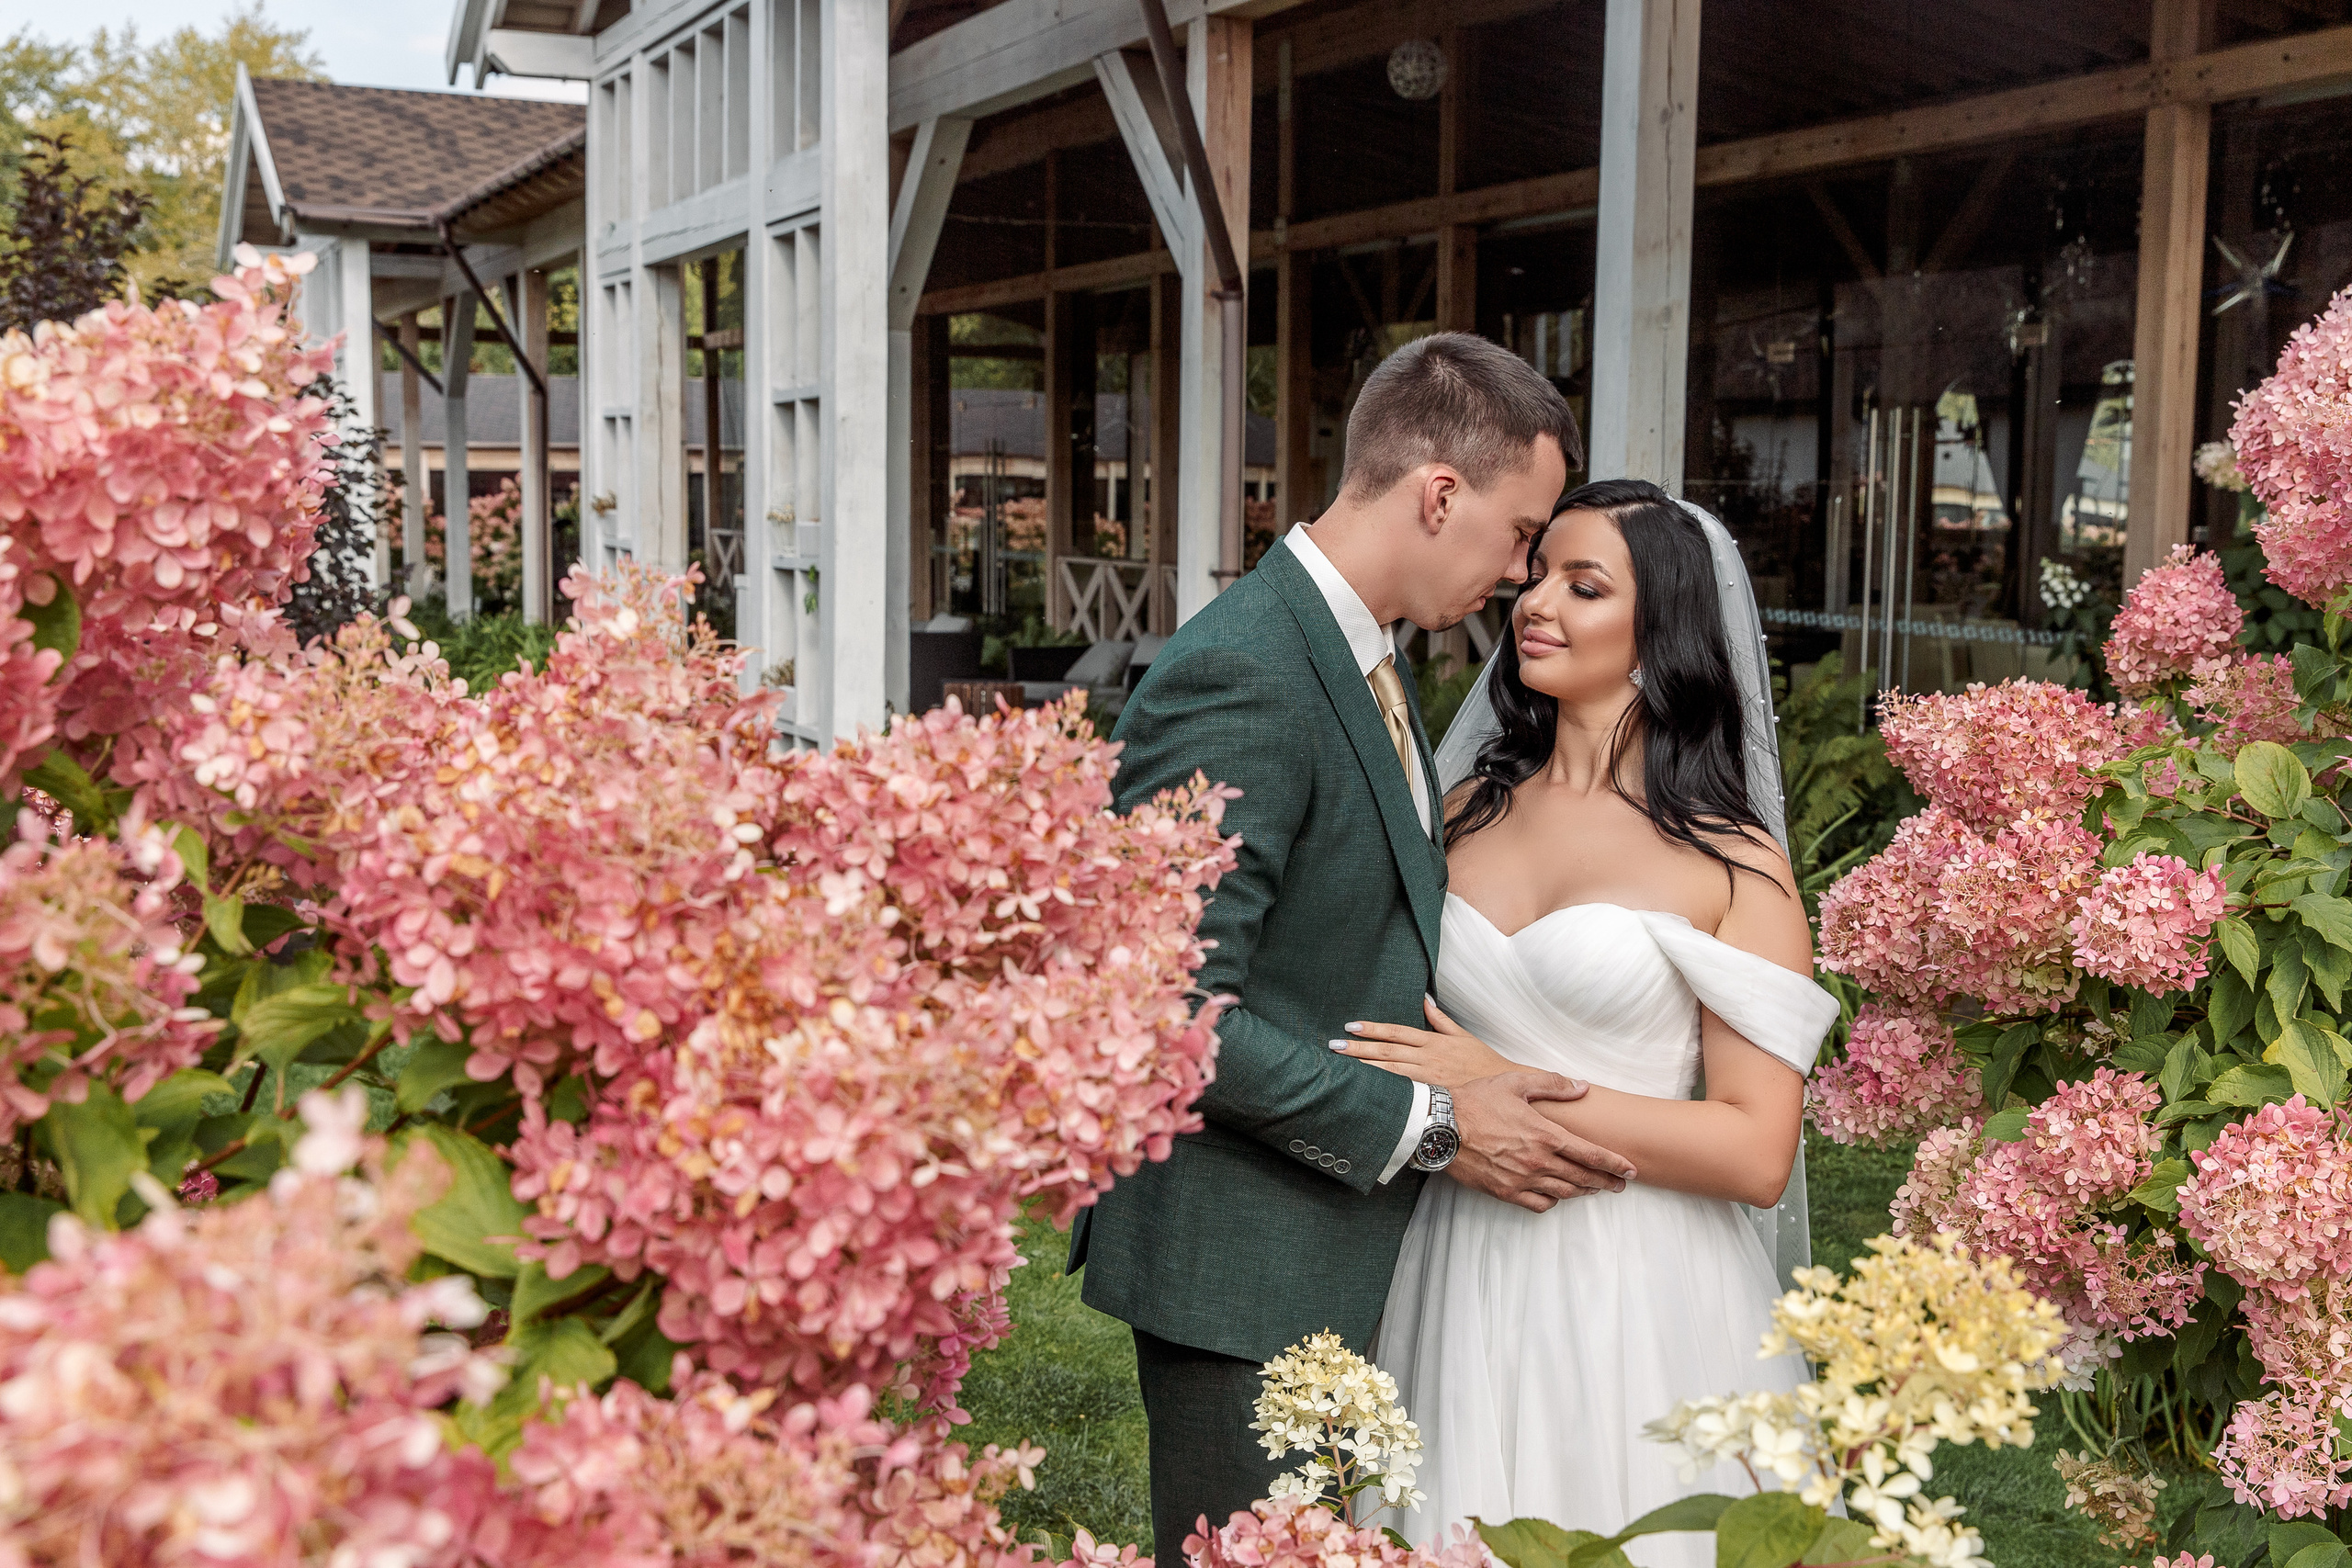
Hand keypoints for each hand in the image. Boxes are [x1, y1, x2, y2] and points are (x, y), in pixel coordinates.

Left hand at [1330, 997, 1512, 1087]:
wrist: (1501, 1089)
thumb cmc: (1482, 1062)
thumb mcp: (1463, 1035)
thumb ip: (1440, 1019)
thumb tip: (1425, 999)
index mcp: (1433, 1042)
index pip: (1397, 1033)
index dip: (1373, 1029)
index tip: (1352, 1026)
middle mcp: (1427, 1059)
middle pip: (1387, 1052)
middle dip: (1359, 1048)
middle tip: (1334, 1046)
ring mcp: (1427, 1079)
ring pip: (1390, 1072)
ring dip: (1365, 1067)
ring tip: (1341, 1065)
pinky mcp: (1431, 1096)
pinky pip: (1402, 1092)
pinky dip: (1383, 1088)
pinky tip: (1365, 1088)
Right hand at [1449, 1071, 1635, 1212]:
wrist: (1440, 1127)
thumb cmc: (1476, 1101)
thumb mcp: (1516, 1083)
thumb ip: (1553, 1084)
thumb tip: (1582, 1087)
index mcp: (1545, 1134)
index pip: (1591, 1154)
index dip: (1615, 1164)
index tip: (1630, 1171)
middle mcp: (1538, 1161)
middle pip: (1583, 1178)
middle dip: (1606, 1182)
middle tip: (1620, 1185)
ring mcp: (1522, 1180)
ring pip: (1564, 1193)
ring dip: (1583, 1192)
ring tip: (1594, 1189)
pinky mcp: (1505, 1192)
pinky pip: (1538, 1204)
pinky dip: (1553, 1202)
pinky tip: (1556, 1195)